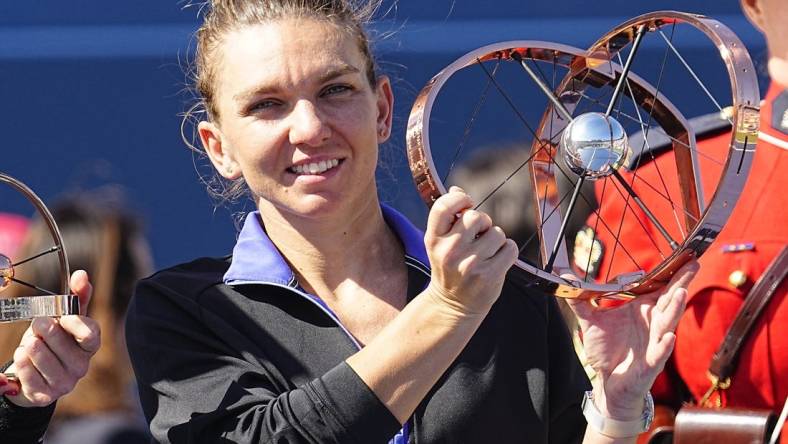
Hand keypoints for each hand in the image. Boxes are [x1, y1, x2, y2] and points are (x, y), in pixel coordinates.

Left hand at [1, 270, 100, 406]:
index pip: (91, 334)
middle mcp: (82, 366)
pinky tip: (23, 358)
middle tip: (38, 325)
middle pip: (60, 343)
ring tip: (30, 344)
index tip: (61, 316)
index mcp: (90, 346)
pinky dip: (21, 363)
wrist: (33, 373)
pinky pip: (28, 374)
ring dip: (29, 347)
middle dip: (43, 330)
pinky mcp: (46, 396)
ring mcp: (65, 383)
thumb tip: (82, 274)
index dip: (74, 322)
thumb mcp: (63, 319)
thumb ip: (75, 297)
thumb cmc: (51, 341)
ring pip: (40, 357)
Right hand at [423, 187, 518, 315]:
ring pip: (497, 233)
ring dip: (496, 240)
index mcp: (433, 239)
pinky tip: (496, 261)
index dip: (460, 199)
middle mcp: (449, 251)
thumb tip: (457, 190)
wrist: (452, 305)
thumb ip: (448, 216)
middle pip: (477, 217)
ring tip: (485, 253)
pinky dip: (507, 252)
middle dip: (483, 224)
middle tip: (478, 238)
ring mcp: (469, 264)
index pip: (444, 206)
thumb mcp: (440, 243)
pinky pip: (510, 248)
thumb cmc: (448, 267)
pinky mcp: (489, 275)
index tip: (467, 204)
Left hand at [567, 261, 698, 418]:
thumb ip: (580, 300)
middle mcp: (653, 323)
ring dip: (675, 308)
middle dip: (681, 283)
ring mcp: (655, 342)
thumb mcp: (591, 321)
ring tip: (680, 292)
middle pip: (670, 300)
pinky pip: (660, 352)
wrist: (607, 380)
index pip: (661, 288)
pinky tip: (668, 336)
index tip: (686, 256)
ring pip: (668, 323)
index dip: (673, 273)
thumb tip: (565, 279)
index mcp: (643, 310)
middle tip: (693, 265)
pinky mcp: (651, 363)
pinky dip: (664, 345)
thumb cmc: (607, 350)